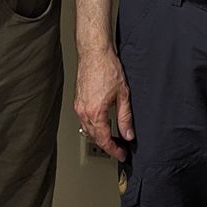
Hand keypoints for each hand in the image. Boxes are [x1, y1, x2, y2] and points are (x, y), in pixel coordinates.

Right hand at [74, 44, 133, 161]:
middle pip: (94, 137)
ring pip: (88, 129)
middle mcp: (83, 111)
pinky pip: (84, 120)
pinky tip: (102, 124)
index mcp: (95, 112)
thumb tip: (128, 134)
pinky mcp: (77, 100)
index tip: (122, 154)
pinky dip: (93, 126)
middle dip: (107, 145)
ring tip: (112, 139)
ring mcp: (78, 106)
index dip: (114, 150)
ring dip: (99, 136)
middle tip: (119, 149)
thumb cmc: (107, 68)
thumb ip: (125, 117)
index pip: (104, 139)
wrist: (94, 52)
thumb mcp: (123, 95)